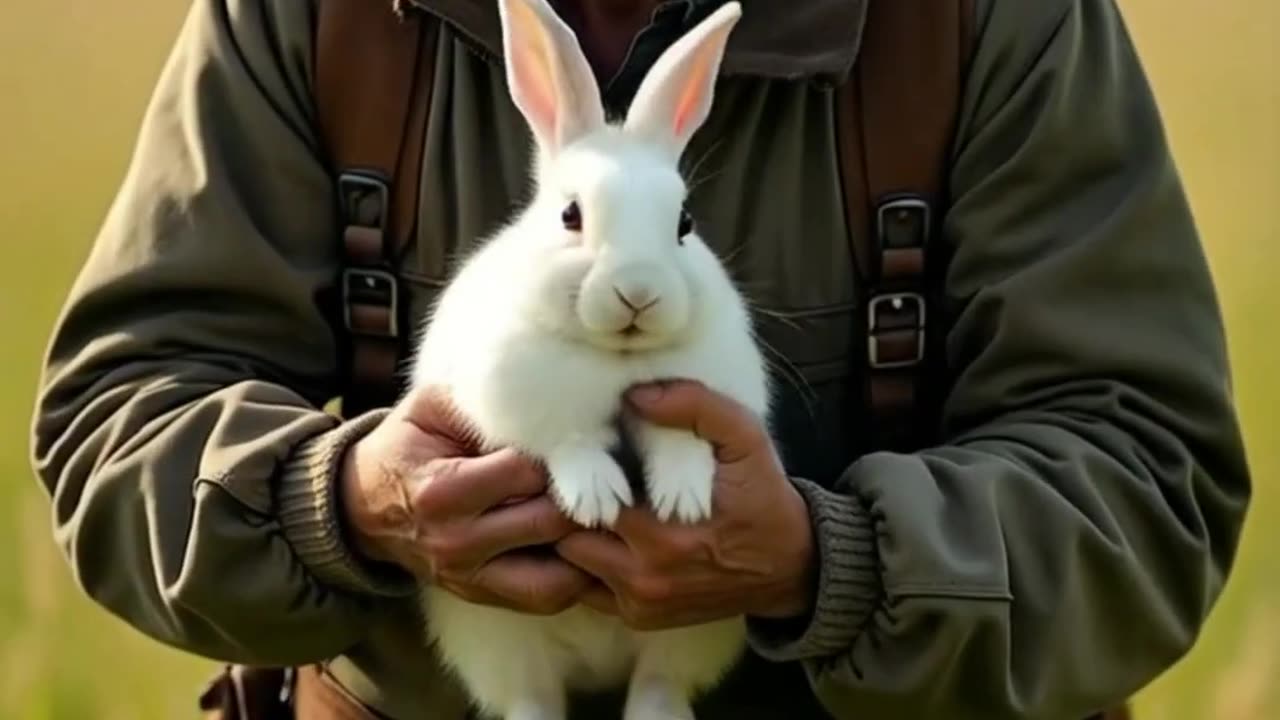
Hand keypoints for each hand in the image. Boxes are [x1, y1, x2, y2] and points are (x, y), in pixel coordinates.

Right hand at [339, 386, 591, 613]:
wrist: (361, 509)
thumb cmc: (405, 447)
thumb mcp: (428, 408)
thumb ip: (480, 399)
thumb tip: (541, 387)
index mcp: (444, 490)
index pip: (528, 472)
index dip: (562, 451)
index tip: (583, 434)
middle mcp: (458, 542)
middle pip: (550, 521)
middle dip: (584, 495)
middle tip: (608, 472)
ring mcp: (471, 576)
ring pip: (558, 573)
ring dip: (587, 545)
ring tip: (604, 512)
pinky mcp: (482, 595)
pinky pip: (546, 597)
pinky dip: (576, 575)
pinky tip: (588, 545)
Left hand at [556, 379, 816, 630]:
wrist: (790, 567)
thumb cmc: (763, 496)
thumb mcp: (746, 439)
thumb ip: (698, 408)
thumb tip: (637, 395)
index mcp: (662, 535)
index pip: (581, 503)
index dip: (571, 473)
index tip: (575, 450)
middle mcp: (644, 577)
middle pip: (565, 538)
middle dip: (561, 506)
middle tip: (568, 473)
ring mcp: (639, 603)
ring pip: (569, 567)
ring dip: (569, 535)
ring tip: (579, 501)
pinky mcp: (640, 618)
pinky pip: (586, 591)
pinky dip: (585, 565)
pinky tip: (600, 534)